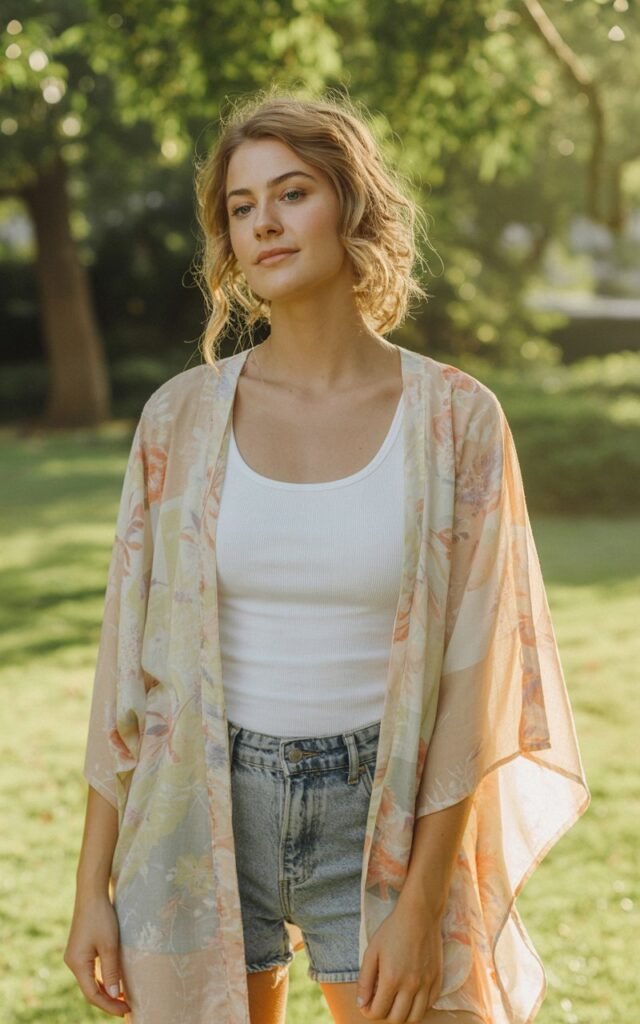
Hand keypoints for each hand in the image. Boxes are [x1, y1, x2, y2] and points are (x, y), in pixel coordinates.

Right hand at [63, 894, 130, 1016]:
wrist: (91, 893)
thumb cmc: (101, 917)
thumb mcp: (109, 945)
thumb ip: (111, 971)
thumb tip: (114, 995)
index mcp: (77, 964)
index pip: (93, 994)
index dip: (109, 1005)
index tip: (126, 1010)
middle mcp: (73, 962)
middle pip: (90, 990)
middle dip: (108, 1000)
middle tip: (127, 1007)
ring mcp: (75, 956)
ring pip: (90, 981)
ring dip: (105, 990)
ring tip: (122, 998)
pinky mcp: (80, 949)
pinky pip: (91, 971)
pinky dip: (102, 979)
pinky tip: (113, 981)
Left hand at [357, 900, 442, 1022]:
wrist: (420, 914)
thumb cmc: (393, 930)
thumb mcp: (372, 951)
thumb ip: (365, 980)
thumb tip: (362, 1004)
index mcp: (391, 979)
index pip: (378, 1012)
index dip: (368, 1012)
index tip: (366, 1005)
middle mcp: (411, 986)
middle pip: (397, 1019)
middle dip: (384, 1015)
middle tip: (380, 1003)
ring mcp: (427, 984)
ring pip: (415, 1017)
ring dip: (403, 1015)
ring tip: (395, 1003)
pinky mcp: (438, 979)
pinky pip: (429, 1005)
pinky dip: (419, 1006)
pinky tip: (411, 995)